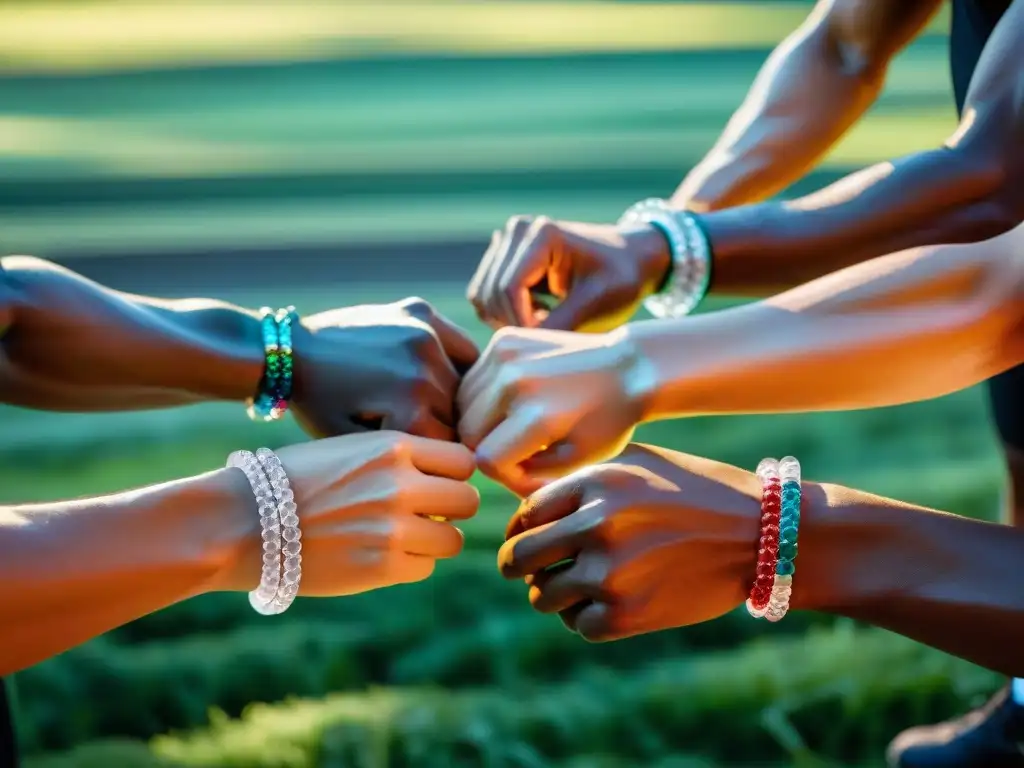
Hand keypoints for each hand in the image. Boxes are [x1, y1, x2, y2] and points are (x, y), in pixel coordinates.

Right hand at [222, 432, 479, 595]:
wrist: (242, 520)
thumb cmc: (292, 479)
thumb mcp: (348, 447)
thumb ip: (397, 458)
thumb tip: (443, 476)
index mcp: (393, 447)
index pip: (463, 460)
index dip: (453, 474)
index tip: (437, 482)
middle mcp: (401, 485)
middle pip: (468, 501)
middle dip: (451, 509)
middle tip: (427, 513)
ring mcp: (394, 529)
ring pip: (452, 539)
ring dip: (434, 540)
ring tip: (402, 536)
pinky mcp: (382, 567)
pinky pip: (424, 568)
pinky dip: (409, 564)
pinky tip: (379, 554)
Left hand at [291, 297, 478, 439]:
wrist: (288, 352)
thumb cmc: (319, 408)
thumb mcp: (358, 444)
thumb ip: (408, 456)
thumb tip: (457, 473)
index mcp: (411, 401)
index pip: (449, 446)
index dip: (430, 457)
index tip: (409, 454)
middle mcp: (425, 362)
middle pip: (458, 413)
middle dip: (440, 427)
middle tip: (410, 429)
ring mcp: (424, 331)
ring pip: (464, 383)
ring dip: (449, 398)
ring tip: (417, 405)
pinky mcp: (421, 311)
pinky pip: (462, 347)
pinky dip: (457, 364)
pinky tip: (436, 376)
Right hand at [457, 326, 644, 495]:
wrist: (628, 365)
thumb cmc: (608, 420)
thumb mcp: (576, 462)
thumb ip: (527, 474)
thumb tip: (487, 470)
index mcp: (538, 416)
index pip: (487, 460)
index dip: (506, 475)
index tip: (532, 471)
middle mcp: (515, 381)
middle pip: (468, 433)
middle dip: (490, 449)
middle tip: (521, 452)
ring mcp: (505, 354)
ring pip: (463, 406)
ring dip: (483, 423)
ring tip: (516, 428)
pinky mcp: (503, 338)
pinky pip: (472, 380)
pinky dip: (485, 397)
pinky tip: (513, 402)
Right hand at [466, 216, 670, 332]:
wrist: (631, 258)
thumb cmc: (621, 278)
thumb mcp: (596, 303)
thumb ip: (558, 326)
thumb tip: (521, 352)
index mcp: (540, 234)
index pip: (508, 290)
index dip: (522, 325)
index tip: (548, 342)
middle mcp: (516, 231)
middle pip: (490, 294)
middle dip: (514, 324)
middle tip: (551, 333)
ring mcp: (506, 241)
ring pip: (482, 297)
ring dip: (508, 319)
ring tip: (547, 321)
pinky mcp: (502, 257)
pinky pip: (484, 295)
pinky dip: (506, 313)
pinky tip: (538, 313)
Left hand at [497, 444, 761, 640]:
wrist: (760, 534)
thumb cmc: (695, 491)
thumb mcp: (637, 462)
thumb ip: (581, 477)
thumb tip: (526, 502)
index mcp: (593, 484)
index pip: (523, 514)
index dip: (519, 529)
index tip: (527, 538)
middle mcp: (595, 526)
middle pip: (519, 558)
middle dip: (519, 566)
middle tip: (528, 570)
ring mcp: (610, 574)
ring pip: (543, 597)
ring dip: (553, 594)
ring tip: (575, 587)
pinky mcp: (629, 615)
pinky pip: (579, 625)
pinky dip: (586, 619)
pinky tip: (606, 604)